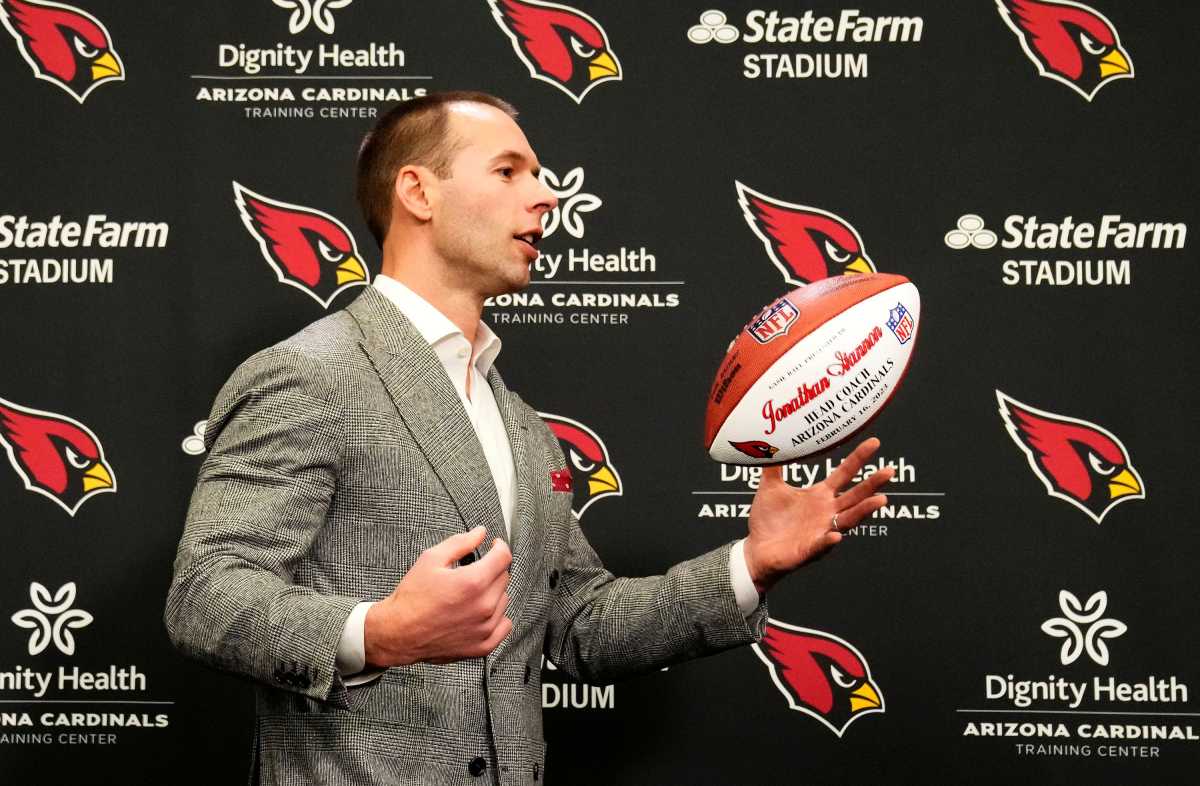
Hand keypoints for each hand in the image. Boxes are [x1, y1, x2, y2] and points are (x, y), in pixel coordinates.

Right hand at [363, 526, 511, 667]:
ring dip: (493, 592)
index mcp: (473, 582)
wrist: (398, 633)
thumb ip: (460, 543)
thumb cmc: (412, 597)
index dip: (499, 547)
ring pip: (504, 599)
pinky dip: (496, 616)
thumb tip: (480, 533)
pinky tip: (480, 612)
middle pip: (504, 577)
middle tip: (472, 571)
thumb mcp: (431, 559)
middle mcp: (483, 606)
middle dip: (491, 569)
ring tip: (469, 594)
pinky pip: (504, 624)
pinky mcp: (483, 646)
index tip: (494, 546)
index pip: (503, 557)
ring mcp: (485, 628)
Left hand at [743, 437, 892, 594]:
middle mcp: (827, 512)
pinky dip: (828, 541)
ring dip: (863, 511)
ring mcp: (821, 531)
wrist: (755, 549)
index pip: (845, 473)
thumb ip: (774, 466)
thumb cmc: (768, 520)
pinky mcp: (809, 549)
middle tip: (890, 471)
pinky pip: (821, 545)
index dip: (859, 458)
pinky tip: (836, 536)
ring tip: (881, 500)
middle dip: (872, 484)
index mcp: (820, 495)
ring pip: (848, 520)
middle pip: (855, 496)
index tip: (875, 442)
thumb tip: (772, 440)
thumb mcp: (770, 487)